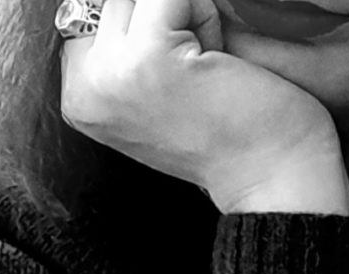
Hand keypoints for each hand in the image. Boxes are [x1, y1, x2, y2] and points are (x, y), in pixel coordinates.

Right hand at [60, 0, 348, 213]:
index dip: (143, 27)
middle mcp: (80, 88)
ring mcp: (109, 74)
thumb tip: (126, 1)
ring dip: (183, 13)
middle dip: (163, 19)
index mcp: (77, 97)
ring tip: (206, 65)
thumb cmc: (230, 131)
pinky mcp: (148, 57)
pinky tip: (218, 59)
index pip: (91, 15)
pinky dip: (203, 13)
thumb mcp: (157, 87)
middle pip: (115, 1)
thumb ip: (127, 44)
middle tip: (198, 69)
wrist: (271, 179)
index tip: (178, 72)